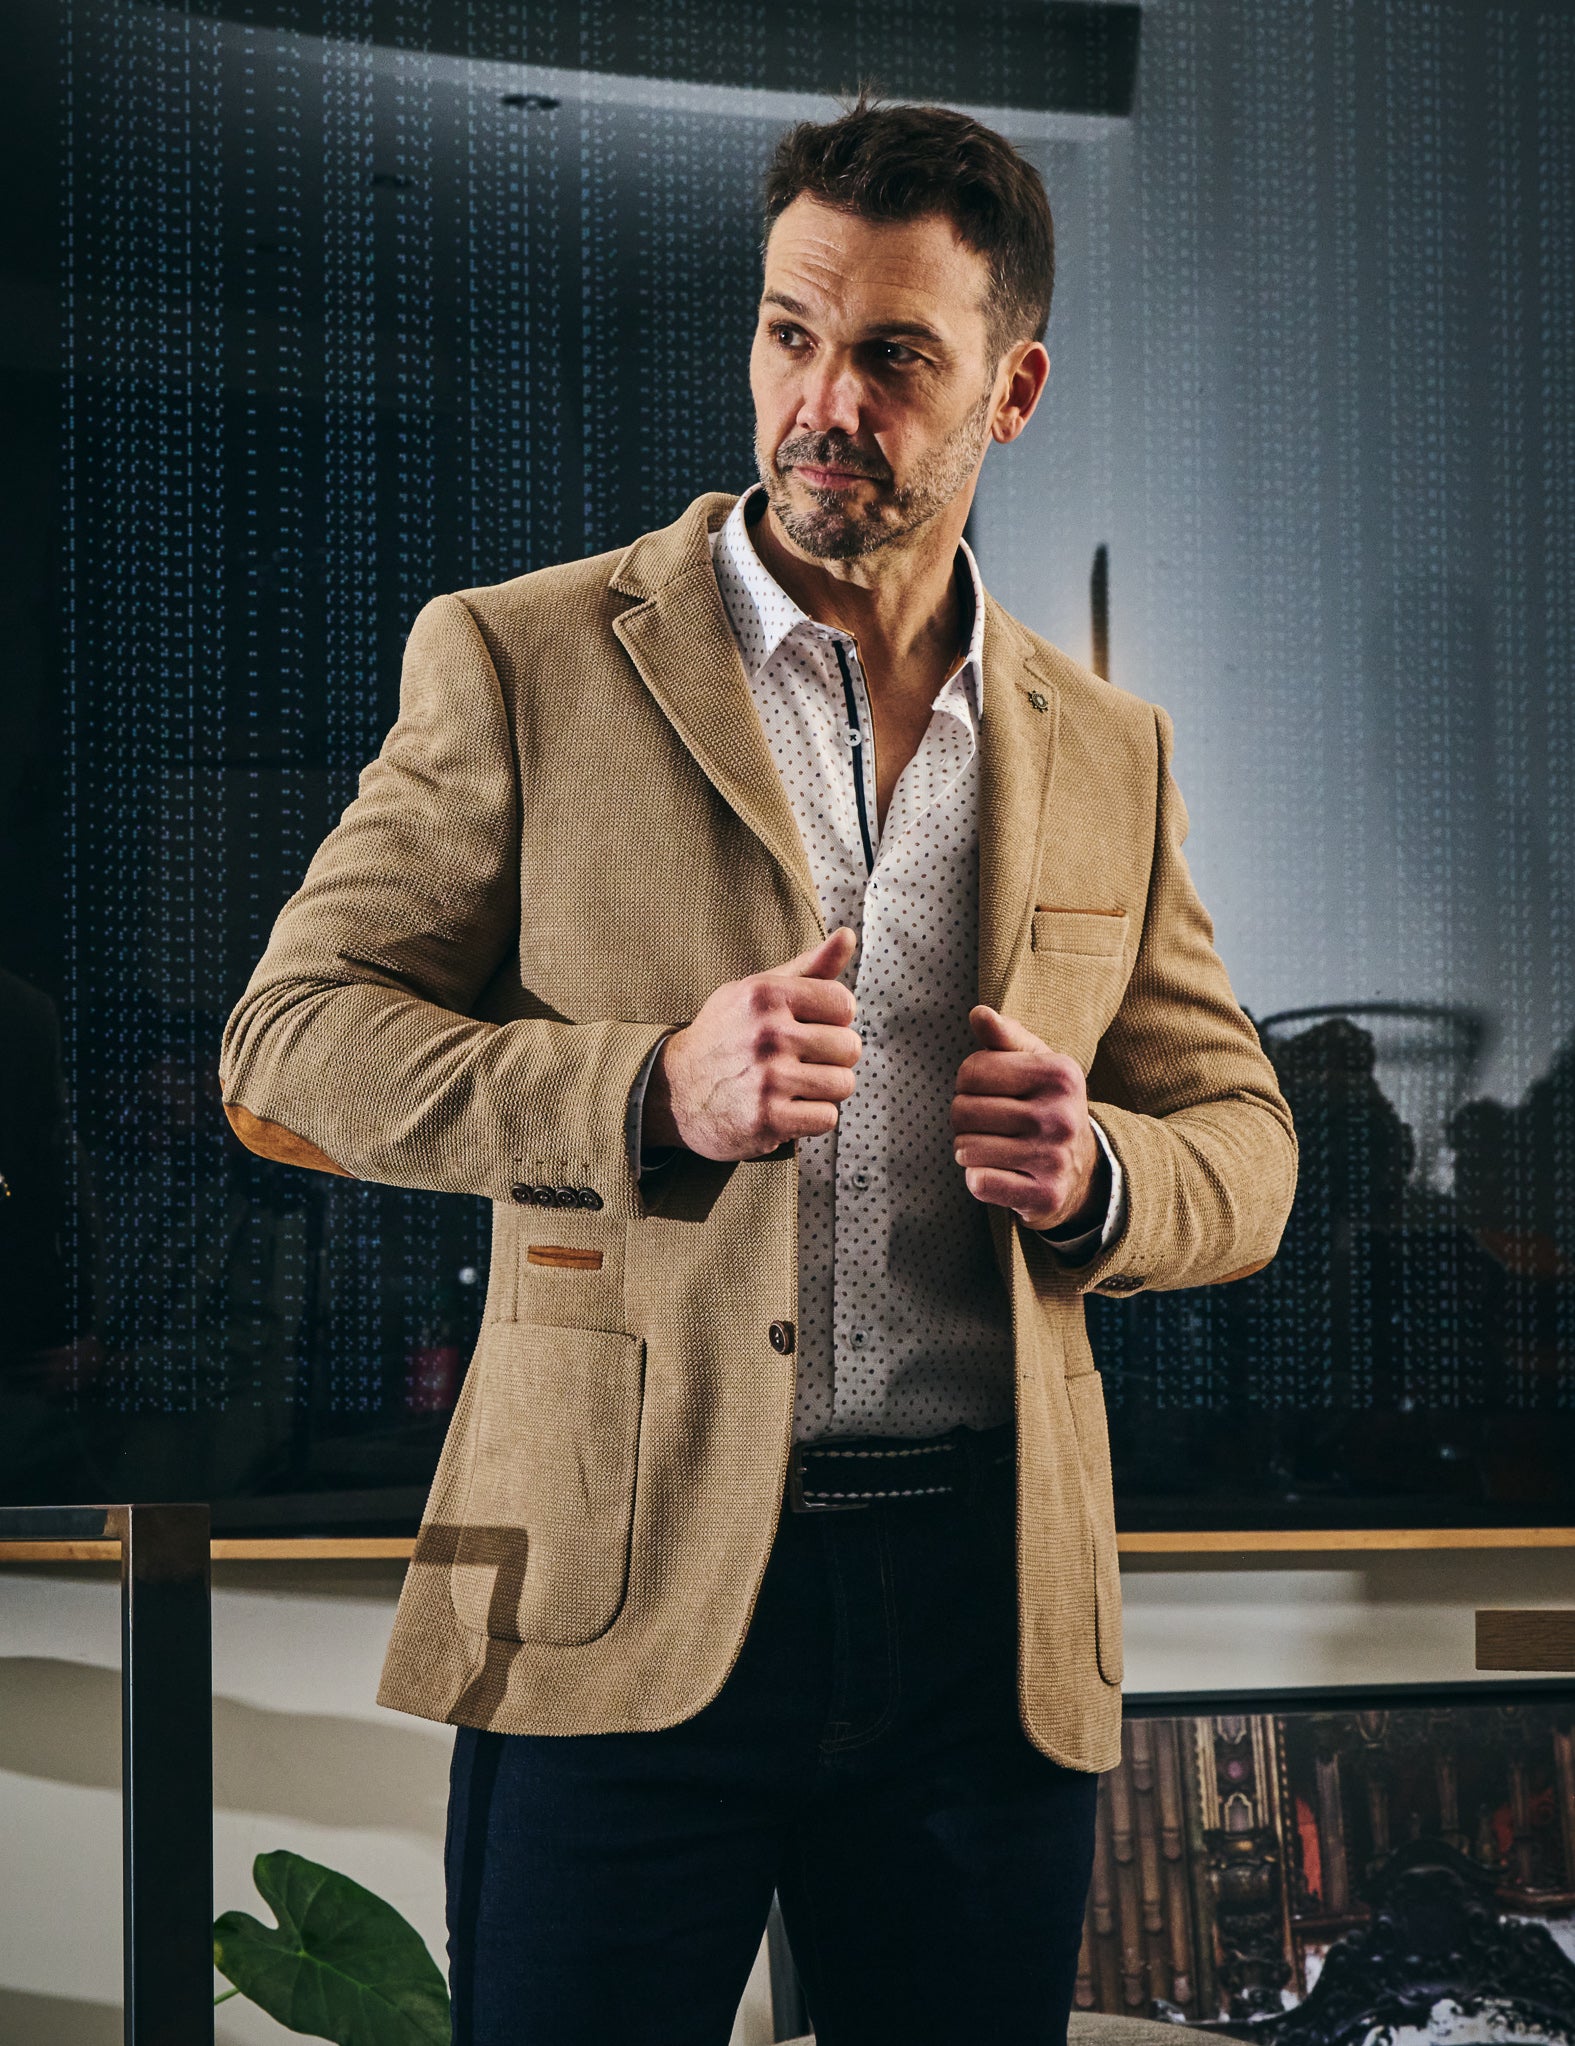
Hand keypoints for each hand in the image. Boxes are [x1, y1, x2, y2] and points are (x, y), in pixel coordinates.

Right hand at [644, 928, 861, 1161]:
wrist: (675, 1091)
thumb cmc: (726, 1036)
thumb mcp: (757, 992)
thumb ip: (808, 967)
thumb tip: (848, 935)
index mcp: (765, 993)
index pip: (843, 1004)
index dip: (833, 1020)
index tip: (808, 1027)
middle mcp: (767, 1033)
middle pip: (849, 1047)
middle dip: (832, 1058)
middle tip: (800, 1061)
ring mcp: (767, 1079)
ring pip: (843, 1084)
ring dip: (825, 1090)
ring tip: (794, 1085)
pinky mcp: (767, 1119)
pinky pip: (827, 1118)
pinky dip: (813, 1118)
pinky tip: (787, 1108)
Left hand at [951, 1005, 1101, 1230]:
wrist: (1083, 1172)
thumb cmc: (1047, 1106)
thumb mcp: (1036, 1065)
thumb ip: (1004, 1037)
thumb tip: (979, 1013)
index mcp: (1060, 1074)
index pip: (972, 1069)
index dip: (968, 1082)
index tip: (989, 1092)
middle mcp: (1062, 1116)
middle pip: (963, 1110)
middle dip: (964, 1118)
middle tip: (988, 1124)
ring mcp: (1055, 1159)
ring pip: (966, 1148)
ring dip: (969, 1150)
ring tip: (994, 1147)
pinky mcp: (1045, 1196)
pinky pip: (979, 1182)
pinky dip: (979, 1179)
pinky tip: (1002, 1173)